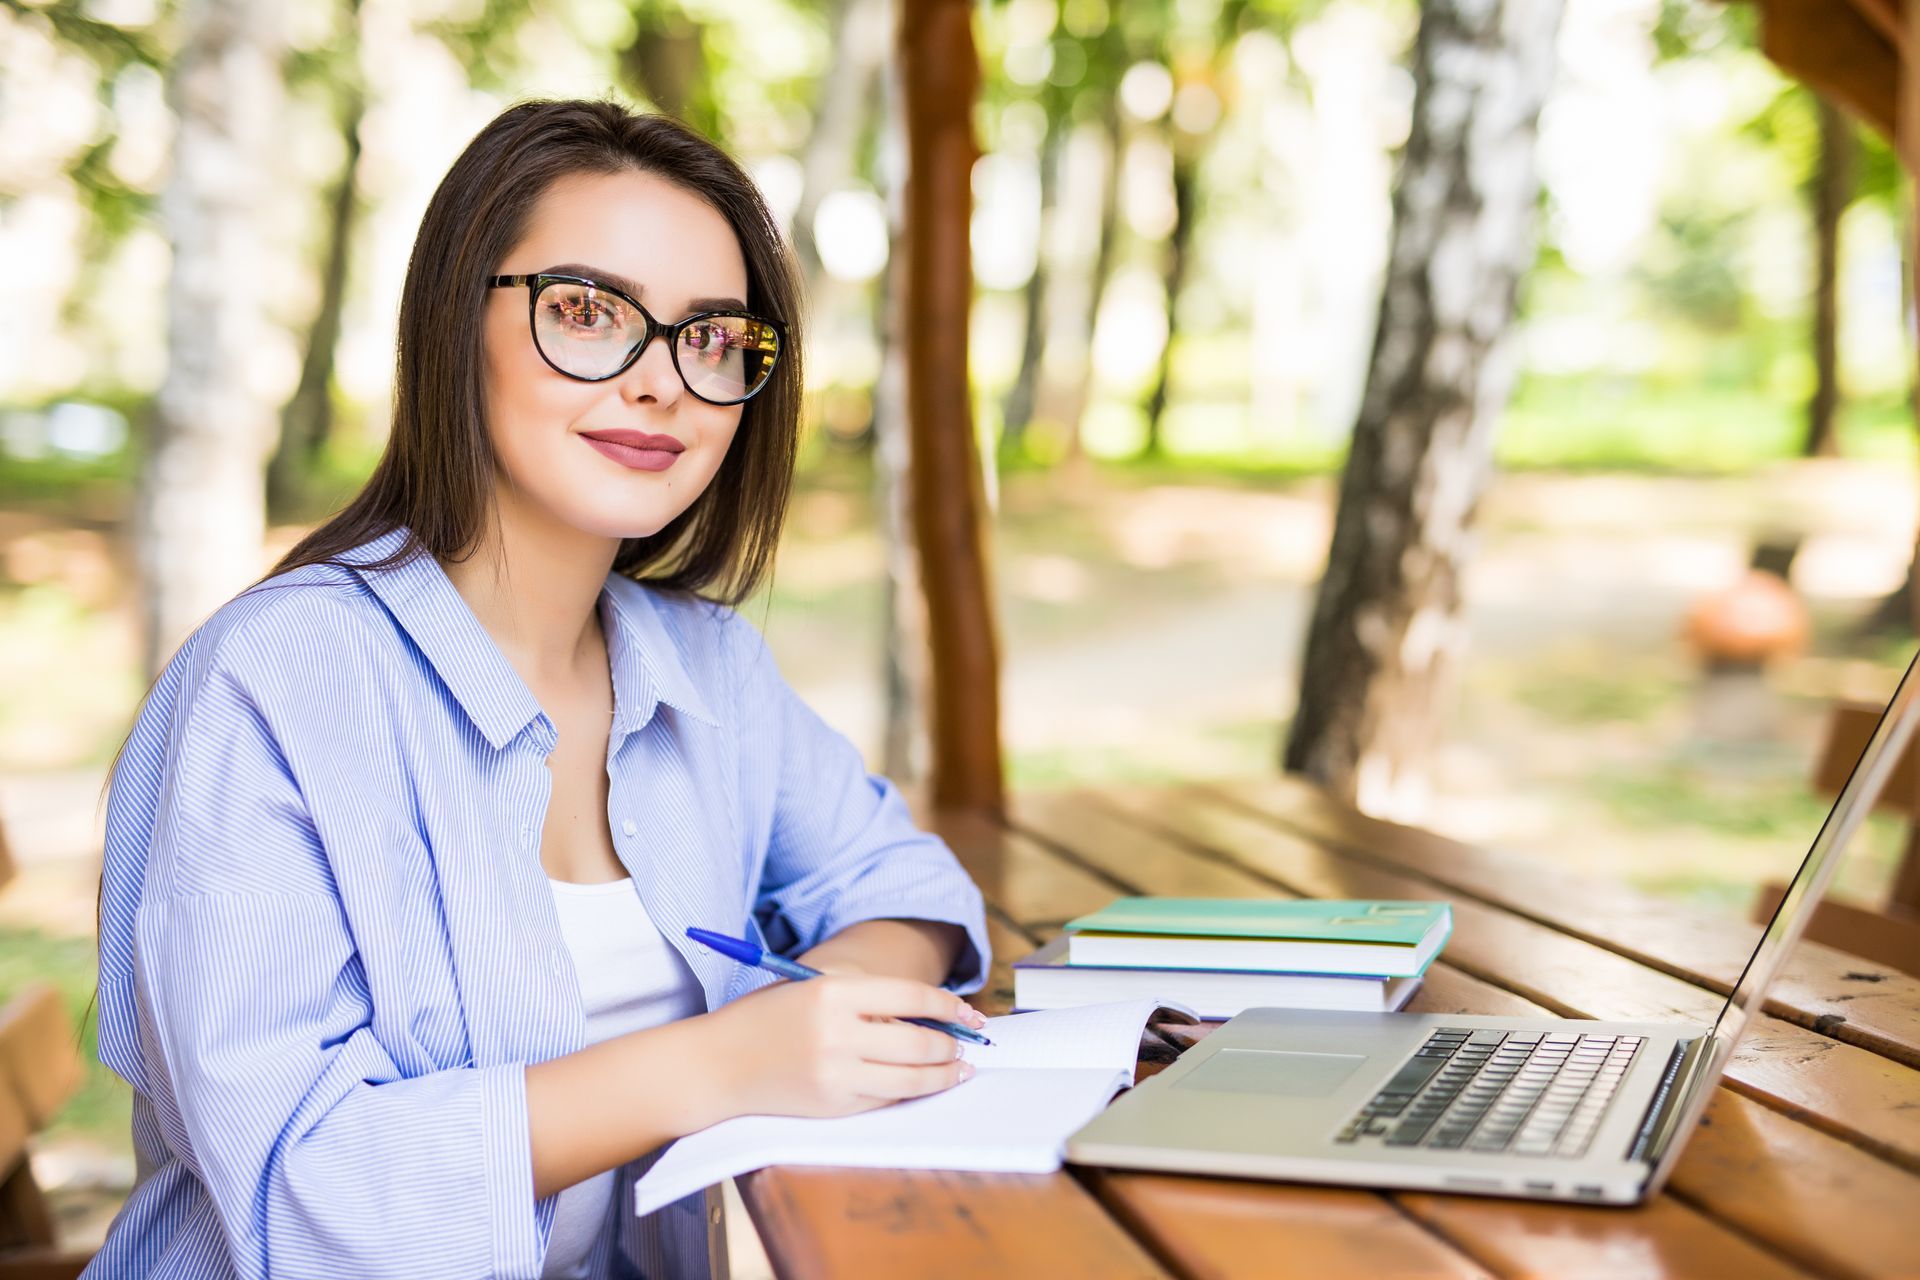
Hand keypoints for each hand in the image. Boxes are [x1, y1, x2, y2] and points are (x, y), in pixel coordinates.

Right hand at [701, 974, 990, 1120]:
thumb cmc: (765, 1018)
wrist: (717, 1065)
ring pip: (910, 1080)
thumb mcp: (809, 988)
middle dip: (952, 1045)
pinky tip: (924, 1085)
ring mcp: (836, 1075)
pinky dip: (911, 1093)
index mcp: (832, 992)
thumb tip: (924, 1011)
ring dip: (943, 1076)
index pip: (911, 996)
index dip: (948, 1006)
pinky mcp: (833, 1105)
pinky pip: (886, 1100)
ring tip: (960, 1070)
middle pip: (918, 1042)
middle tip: (969, 1044)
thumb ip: (861, 997)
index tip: (969, 1013)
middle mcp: (837, 1034)